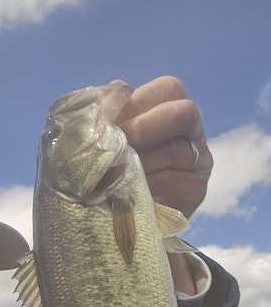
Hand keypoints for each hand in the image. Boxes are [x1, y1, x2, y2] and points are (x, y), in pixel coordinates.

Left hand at [115, 76, 212, 217]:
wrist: (130, 217)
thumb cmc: (118, 169)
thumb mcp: (114, 138)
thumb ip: (113, 116)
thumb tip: (106, 98)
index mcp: (172, 108)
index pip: (169, 89)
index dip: (138, 101)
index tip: (109, 121)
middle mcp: (192, 131)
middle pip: (183, 113)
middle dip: (144, 128)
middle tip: (116, 147)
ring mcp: (199, 160)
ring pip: (174, 151)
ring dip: (139, 161)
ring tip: (112, 173)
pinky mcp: (196, 189)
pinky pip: (172, 181)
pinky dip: (145, 184)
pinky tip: (125, 190)